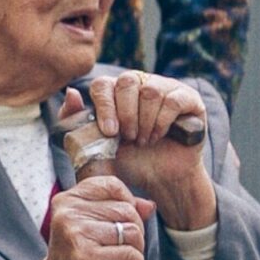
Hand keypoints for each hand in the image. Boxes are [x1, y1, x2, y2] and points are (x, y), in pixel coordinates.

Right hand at [7, 174, 155, 259]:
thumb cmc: (75, 256)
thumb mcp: (91, 227)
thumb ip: (117, 211)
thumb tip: (149, 205)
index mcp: (67, 199)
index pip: (112, 185)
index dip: (128, 202)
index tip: (123, 221)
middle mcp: (68, 212)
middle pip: (126, 209)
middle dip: (136, 230)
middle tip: (126, 246)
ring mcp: (75, 233)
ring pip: (131, 231)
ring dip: (137, 248)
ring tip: (124, 257)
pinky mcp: (86, 256)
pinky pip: (129, 253)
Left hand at [85, 73, 216, 228]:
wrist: (159, 178)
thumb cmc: (127, 159)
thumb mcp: (95, 143)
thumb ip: (77, 120)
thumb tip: (71, 92)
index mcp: (115, 90)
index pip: (103, 83)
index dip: (105, 106)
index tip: (109, 132)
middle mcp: (139, 82)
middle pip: (127, 81)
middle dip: (125, 114)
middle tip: (128, 138)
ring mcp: (165, 86)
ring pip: (150, 91)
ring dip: (144, 121)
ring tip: (143, 140)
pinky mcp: (188, 97)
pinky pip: (173, 100)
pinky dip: (163, 121)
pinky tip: (157, 136)